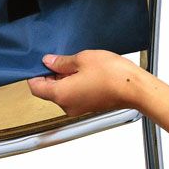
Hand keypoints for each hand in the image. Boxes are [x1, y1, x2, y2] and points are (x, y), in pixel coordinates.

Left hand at [27, 50, 145, 115]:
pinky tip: (84, 71)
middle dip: (50, 75)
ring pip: (62, 93)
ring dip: (63, 79)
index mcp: (61, 94)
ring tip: (76, 63)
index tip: (38, 63)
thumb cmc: (112, 74)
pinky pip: (74, 96)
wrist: (135, 88)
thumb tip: (48, 62)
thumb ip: (61, 62)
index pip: (36, 88)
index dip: (34, 74)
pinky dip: (74, 84)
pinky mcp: (89, 107)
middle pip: (48, 91)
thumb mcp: (82, 59)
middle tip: (59, 59)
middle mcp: (67, 106)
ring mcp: (78, 108)